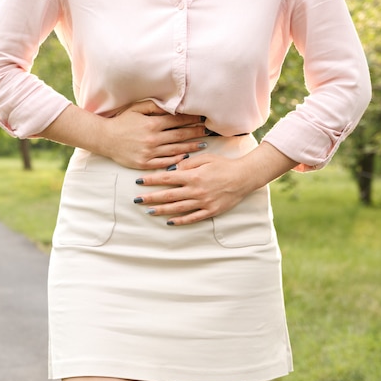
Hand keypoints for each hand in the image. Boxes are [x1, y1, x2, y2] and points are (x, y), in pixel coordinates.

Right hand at [102, 100, 207, 169]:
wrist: (105, 139)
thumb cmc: (122, 122)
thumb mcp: (137, 109)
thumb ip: (155, 107)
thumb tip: (173, 106)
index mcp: (152, 124)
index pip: (177, 121)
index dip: (192, 119)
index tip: (202, 118)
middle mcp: (153, 139)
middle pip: (180, 136)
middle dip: (196, 132)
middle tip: (208, 131)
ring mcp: (149, 152)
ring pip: (175, 150)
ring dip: (191, 147)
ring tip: (203, 144)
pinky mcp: (145, 163)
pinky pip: (165, 162)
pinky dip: (177, 160)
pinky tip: (186, 157)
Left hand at [134, 153, 252, 225]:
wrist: (244, 177)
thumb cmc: (224, 165)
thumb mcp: (205, 158)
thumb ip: (187, 163)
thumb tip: (172, 169)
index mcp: (193, 176)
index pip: (167, 178)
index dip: (151, 180)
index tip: (139, 181)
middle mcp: (196, 190)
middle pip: (169, 195)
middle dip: (151, 197)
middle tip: (137, 200)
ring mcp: (203, 202)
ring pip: (178, 208)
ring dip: (162, 210)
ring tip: (149, 211)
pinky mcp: (210, 211)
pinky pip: (192, 217)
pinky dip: (180, 220)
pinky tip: (169, 221)